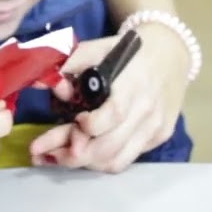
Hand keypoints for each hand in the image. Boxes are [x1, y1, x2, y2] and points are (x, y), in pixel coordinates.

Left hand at [29, 25, 189, 172]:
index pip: (114, 114)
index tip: (72, 122)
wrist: (171, 53)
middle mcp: (147, 111)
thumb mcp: (98, 47)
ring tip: (54, 156)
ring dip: (82, 164)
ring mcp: (154, 129)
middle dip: (69, 154)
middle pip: (108, 146)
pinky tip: (81, 154)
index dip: (88, 127)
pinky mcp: (158, 139)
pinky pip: (125, 159)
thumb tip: (45, 85)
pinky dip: (100, 161)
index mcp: (133, 84)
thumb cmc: (129, 52)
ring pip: (115, 160)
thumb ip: (71, 63)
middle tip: (40, 152)